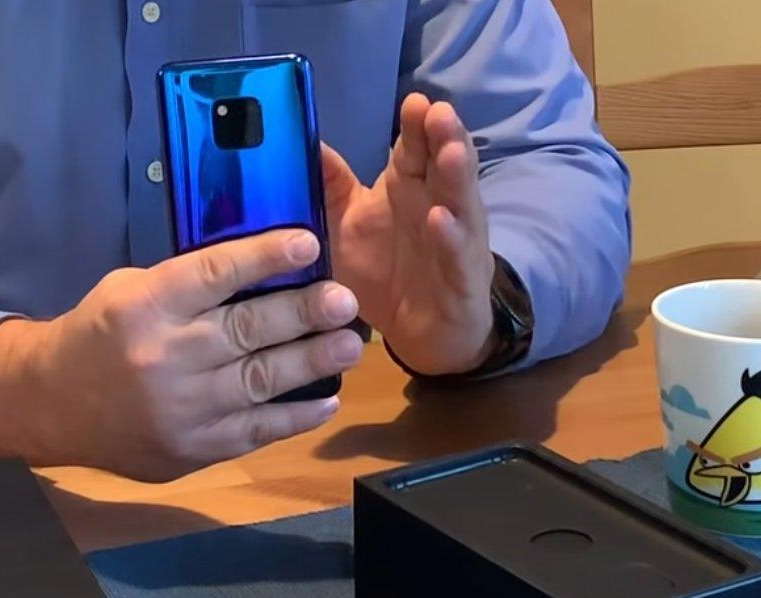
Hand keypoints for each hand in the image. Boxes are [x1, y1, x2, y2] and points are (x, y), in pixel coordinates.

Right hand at [0, 229, 362, 481]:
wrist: (52, 405)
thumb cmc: (101, 335)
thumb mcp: (131, 290)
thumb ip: (190, 283)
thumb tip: (265, 269)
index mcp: (147, 306)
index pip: (215, 274)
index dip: (264, 257)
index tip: (308, 243)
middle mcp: (166, 357)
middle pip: (247, 330)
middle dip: (303, 312)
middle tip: (345, 300)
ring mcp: (182, 409)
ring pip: (260, 381)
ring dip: (312, 361)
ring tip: (349, 344)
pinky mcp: (194, 448)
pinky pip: (256, 431)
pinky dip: (295, 416)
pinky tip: (326, 399)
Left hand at [323, 93, 498, 375]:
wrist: (420, 333)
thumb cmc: (383, 271)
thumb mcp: (345, 226)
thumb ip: (327, 186)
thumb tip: (300, 143)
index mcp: (408, 188)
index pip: (415, 148)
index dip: (417, 125)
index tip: (414, 101)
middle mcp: (435, 205)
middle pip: (443, 164)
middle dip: (444, 137)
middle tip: (439, 111)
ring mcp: (454, 241)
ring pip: (460, 202)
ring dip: (457, 176)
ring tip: (452, 152)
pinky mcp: (461, 279)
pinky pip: (456, 256)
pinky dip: (450, 238)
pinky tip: (440, 220)